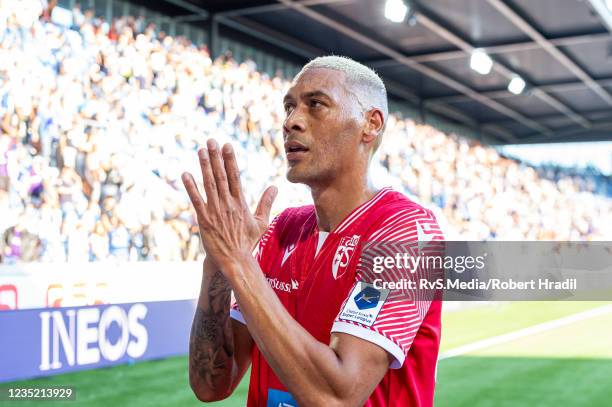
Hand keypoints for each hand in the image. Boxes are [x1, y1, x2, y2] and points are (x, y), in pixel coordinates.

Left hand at [182, 139, 276, 270]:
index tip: (227, 145)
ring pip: (209, 184)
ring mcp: (215, 211)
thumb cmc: (248, 242)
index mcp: (241, 203)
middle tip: (211, 141)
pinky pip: (196, 200)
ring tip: (200, 151)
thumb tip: (274, 187)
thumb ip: (266, 203)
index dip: (230, 159)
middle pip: (221, 176)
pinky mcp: (204, 220)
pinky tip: (186, 174)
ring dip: (204, 166)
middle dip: (215, 157)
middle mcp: (228, 204)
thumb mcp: (261, 222)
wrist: (235, 260)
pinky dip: (191, 187)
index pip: (235, 176)